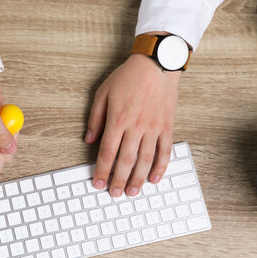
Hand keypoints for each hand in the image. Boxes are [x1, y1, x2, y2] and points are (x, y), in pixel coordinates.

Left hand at [85, 54, 180, 196]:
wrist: (157, 63)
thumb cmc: (128, 76)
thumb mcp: (103, 93)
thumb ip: (95, 118)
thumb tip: (89, 140)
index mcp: (118, 119)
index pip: (108, 152)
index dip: (102, 171)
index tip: (98, 183)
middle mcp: (136, 126)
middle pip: (126, 161)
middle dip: (118, 180)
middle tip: (114, 194)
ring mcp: (154, 127)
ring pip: (146, 160)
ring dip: (138, 179)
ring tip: (132, 192)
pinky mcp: (167, 126)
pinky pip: (165, 151)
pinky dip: (161, 167)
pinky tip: (155, 179)